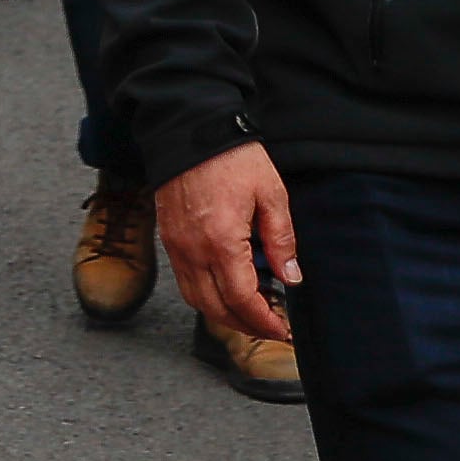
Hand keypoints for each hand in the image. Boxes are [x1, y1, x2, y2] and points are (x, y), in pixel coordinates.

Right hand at [157, 142, 297, 344]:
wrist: (189, 131)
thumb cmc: (232, 158)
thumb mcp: (271, 194)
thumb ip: (281, 240)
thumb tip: (291, 277)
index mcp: (221, 241)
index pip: (242, 299)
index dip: (264, 321)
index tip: (283, 329)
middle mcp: (193, 251)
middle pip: (216, 308)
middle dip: (245, 326)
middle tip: (271, 328)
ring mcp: (176, 247)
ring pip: (196, 300)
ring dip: (223, 315)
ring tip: (251, 315)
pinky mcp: (169, 239)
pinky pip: (185, 281)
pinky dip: (206, 296)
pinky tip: (226, 291)